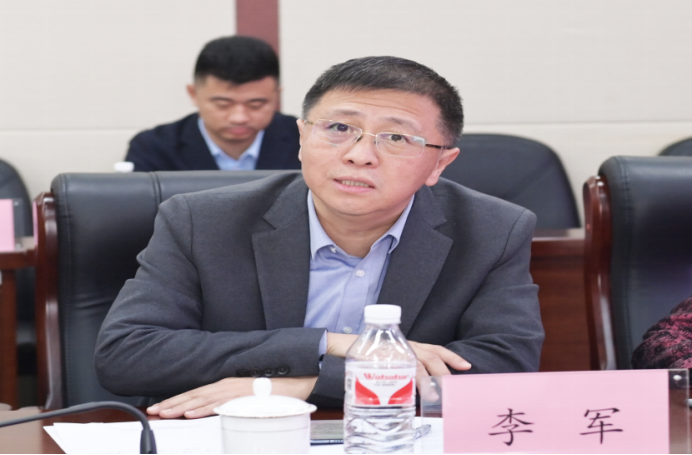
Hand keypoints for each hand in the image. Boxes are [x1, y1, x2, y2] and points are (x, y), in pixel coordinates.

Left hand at [146, 376, 318, 418]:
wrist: (301, 377)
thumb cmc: (279, 388)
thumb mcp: (251, 395)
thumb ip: (234, 401)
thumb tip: (220, 411)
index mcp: (227, 384)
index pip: (197, 394)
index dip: (177, 400)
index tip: (161, 407)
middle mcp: (227, 385)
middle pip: (194, 396)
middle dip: (172, 404)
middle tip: (154, 411)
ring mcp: (235, 390)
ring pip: (202, 400)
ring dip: (181, 407)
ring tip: (164, 413)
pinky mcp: (244, 396)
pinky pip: (220, 404)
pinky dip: (203, 409)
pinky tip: (191, 414)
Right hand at [327, 333, 470, 400]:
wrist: (341, 347)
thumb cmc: (367, 354)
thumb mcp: (390, 360)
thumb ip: (405, 370)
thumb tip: (420, 388)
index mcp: (409, 345)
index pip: (435, 349)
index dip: (451, 356)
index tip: (466, 366)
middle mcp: (404, 346)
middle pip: (429, 356)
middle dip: (442, 370)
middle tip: (450, 385)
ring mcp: (392, 350)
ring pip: (414, 363)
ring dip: (425, 380)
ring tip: (432, 394)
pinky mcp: (379, 356)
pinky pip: (393, 367)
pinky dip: (402, 379)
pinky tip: (406, 388)